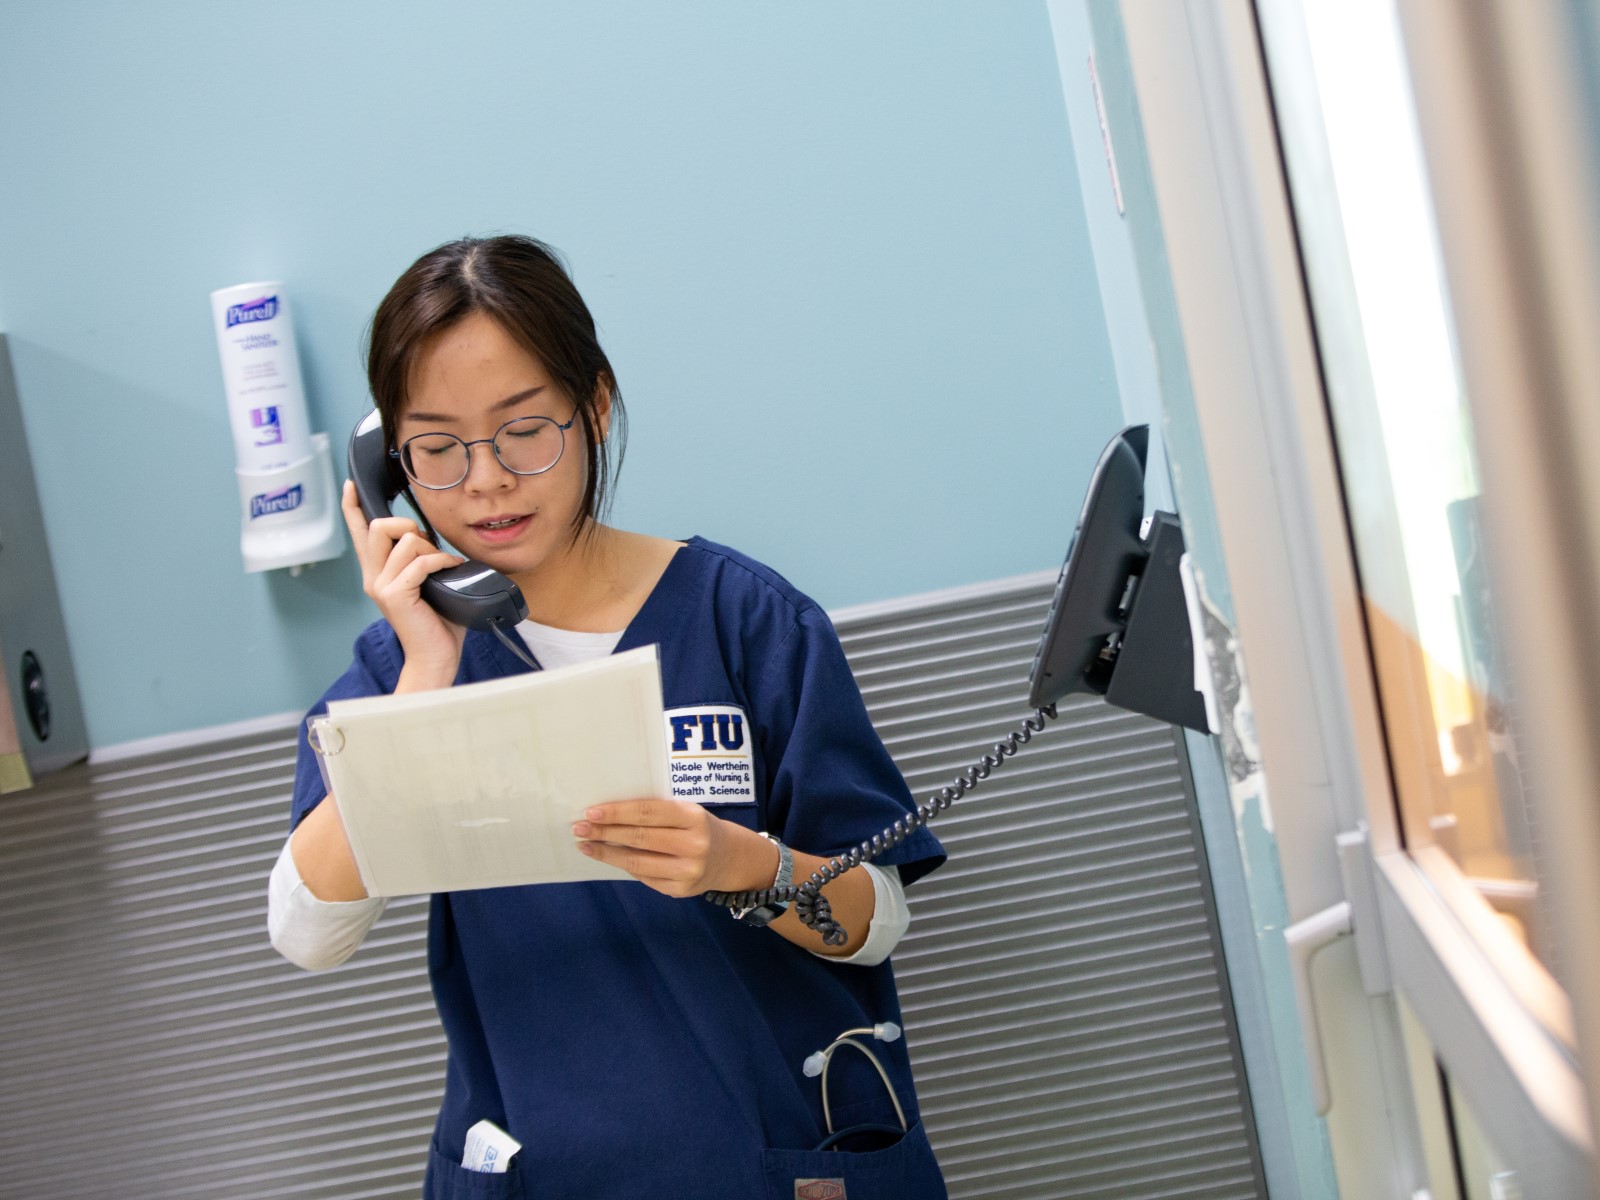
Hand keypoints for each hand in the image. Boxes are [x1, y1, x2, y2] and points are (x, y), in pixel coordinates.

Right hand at [341, 480, 467, 685]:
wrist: (436, 656)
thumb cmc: (438, 621)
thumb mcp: (426, 583)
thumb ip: (419, 560)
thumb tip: (429, 536)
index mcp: (377, 572)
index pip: (359, 533)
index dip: (353, 507)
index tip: (351, 486)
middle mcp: (372, 577)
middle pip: (378, 526)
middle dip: (408, 526)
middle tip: (430, 548)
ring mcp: (380, 586)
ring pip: (405, 540)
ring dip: (432, 547)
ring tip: (444, 566)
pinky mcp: (394, 595)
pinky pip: (420, 562)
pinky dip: (441, 561)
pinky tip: (453, 569)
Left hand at [572, 799, 772, 898]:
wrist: (728, 858)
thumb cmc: (697, 827)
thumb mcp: (686, 811)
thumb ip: (655, 812)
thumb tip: (607, 814)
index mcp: (694, 817)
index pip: (648, 813)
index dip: (617, 812)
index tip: (591, 812)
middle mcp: (693, 845)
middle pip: (639, 838)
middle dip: (604, 833)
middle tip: (579, 828)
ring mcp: (687, 871)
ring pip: (637, 862)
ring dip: (607, 853)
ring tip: (586, 846)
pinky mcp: (680, 891)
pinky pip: (644, 877)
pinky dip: (623, 866)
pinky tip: (609, 857)